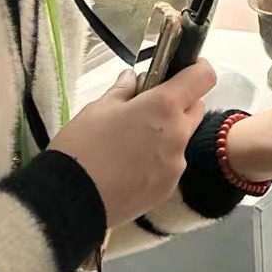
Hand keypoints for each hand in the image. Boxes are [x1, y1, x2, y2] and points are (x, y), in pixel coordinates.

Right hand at [50, 60, 215, 227]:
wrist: (67, 202)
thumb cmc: (81, 146)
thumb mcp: (98, 109)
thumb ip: (123, 90)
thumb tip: (134, 78)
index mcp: (164, 106)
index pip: (203, 76)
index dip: (197, 68)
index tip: (182, 70)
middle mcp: (179, 133)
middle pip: (195, 108)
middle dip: (179, 103)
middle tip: (149, 109)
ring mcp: (176, 164)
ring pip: (183, 138)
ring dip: (169, 134)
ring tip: (134, 143)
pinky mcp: (168, 188)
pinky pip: (172, 165)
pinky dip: (159, 161)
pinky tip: (131, 167)